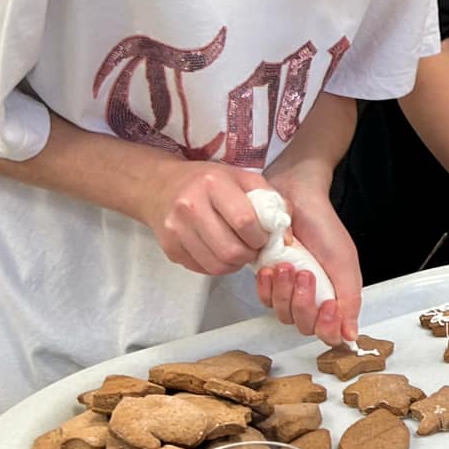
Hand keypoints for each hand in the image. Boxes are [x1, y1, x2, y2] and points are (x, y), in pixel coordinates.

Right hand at [139, 160, 273, 276]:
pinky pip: (202, 269)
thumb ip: (271, 201)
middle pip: (231, 250)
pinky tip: (220, 252)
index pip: (244, 222)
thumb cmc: (209, 181)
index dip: (260, 236)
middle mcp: (190, 206)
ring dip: (235, 264)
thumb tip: (287, 238)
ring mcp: (176, 230)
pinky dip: (218, 266)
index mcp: (213, 184)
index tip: (263, 235)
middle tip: (253, 247)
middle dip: (249, 254)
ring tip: (239, 251)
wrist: (161, 186)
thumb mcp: (242, 178)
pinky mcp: (169, 248)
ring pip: (217, 265)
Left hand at [253, 168, 362, 345]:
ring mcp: (288, 291)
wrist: (297, 199)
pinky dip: (267, 287)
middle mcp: (311, 297)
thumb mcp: (344, 262)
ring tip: (288, 265)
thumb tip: (350, 336)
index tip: (329, 305)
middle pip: (304, 325)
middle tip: (305, 274)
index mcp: (334, 296)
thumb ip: (349, 300)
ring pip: (283, 314)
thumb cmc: (324, 227)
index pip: (328, 332)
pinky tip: (271, 268)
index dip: (327, 326)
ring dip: (285, 292)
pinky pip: (264, 299)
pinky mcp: (268, 281)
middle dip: (303, 302)